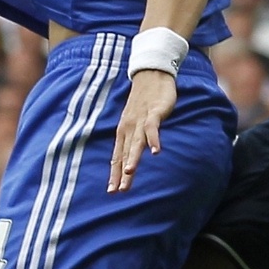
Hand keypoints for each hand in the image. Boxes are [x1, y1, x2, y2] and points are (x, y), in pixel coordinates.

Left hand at [109, 69, 176, 192]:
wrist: (151, 76)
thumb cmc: (144, 101)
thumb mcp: (136, 122)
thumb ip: (134, 138)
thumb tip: (130, 156)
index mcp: (123, 132)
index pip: (117, 156)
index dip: (114, 174)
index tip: (112, 191)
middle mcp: (129, 128)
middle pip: (124, 154)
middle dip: (121, 173)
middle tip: (118, 190)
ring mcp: (140, 121)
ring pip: (135, 143)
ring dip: (132, 158)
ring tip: (130, 173)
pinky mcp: (153, 113)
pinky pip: (152, 129)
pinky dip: (154, 140)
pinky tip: (156, 152)